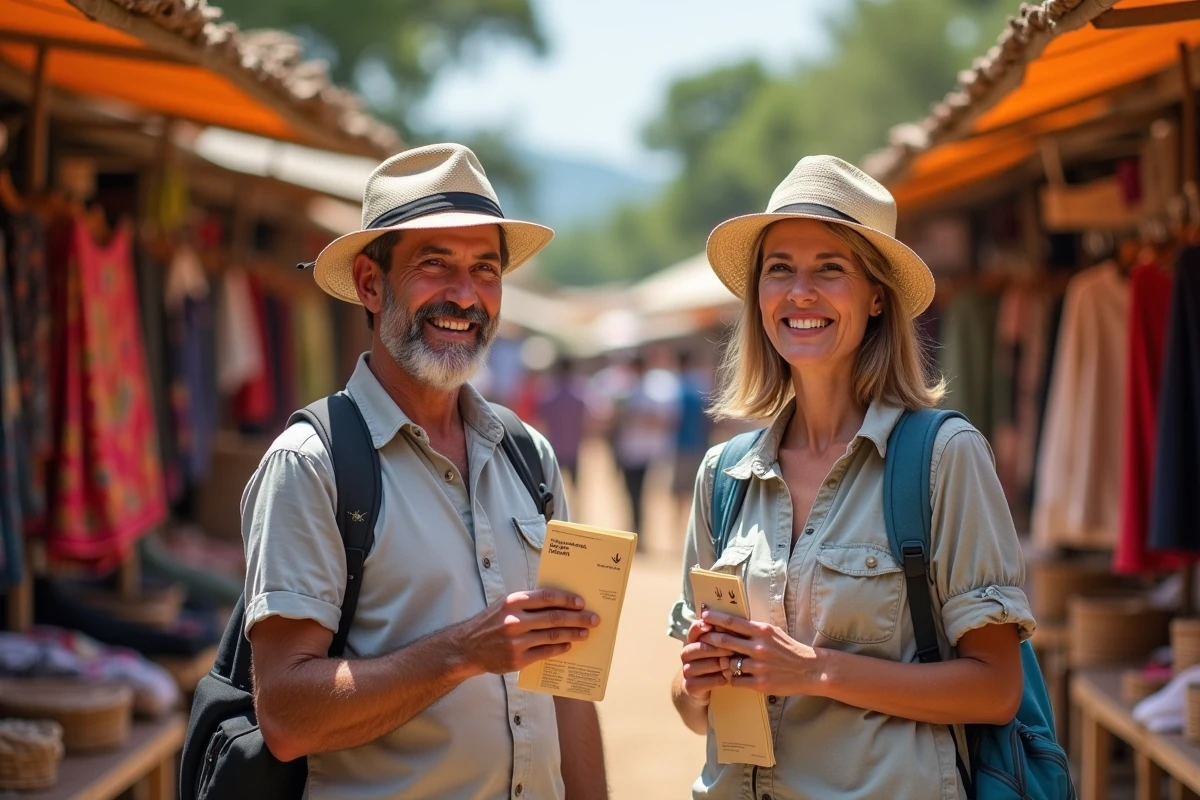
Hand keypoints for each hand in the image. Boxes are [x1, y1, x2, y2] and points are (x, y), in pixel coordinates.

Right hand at [456, 589, 599, 675]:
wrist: (467, 647)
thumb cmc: (491, 622)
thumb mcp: (505, 605)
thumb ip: (529, 602)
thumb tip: (561, 602)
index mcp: (513, 602)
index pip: (547, 597)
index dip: (567, 600)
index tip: (582, 602)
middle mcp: (514, 621)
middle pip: (554, 618)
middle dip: (578, 618)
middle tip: (593, 619)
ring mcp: (516, 642)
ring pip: (552, 636)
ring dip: (573, 634)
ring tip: (585, 633)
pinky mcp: (517, 660)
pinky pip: (545, 653)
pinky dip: (559, 648)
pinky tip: (568, 645)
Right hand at [678, 615, 735, 703]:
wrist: (700, 687)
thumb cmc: (714, 660)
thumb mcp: (717, 645)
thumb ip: (722, 633)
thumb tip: (736, 621)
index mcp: (692, 640)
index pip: (695, 629)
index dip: (704, 627)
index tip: (714, 626)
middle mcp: (686, 653)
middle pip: (701, 647)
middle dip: (718, 648)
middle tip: (734, 649)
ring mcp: (686, 670)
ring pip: (702, 665)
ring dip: (718, 664)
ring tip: (731, 664)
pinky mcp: (690, 686)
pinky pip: (703, 682)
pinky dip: (716, 680)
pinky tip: (727, 679)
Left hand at [698, 608, 821, 696]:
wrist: (810, 670)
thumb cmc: (790, 649)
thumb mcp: (773, 632)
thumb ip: (753, 629)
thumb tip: (732, 622)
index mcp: (762, 631)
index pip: (732, 622)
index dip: (714, 618)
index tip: (703, 615)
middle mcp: (758, 647)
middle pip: (724, 641)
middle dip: (709, 639)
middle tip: (700, 638)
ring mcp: (759, 666)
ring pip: (727, 663)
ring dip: (720, 663)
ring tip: (717, 662)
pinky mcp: (760, 683)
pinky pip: (735, 681)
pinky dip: (730, 679)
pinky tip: (730, 677)